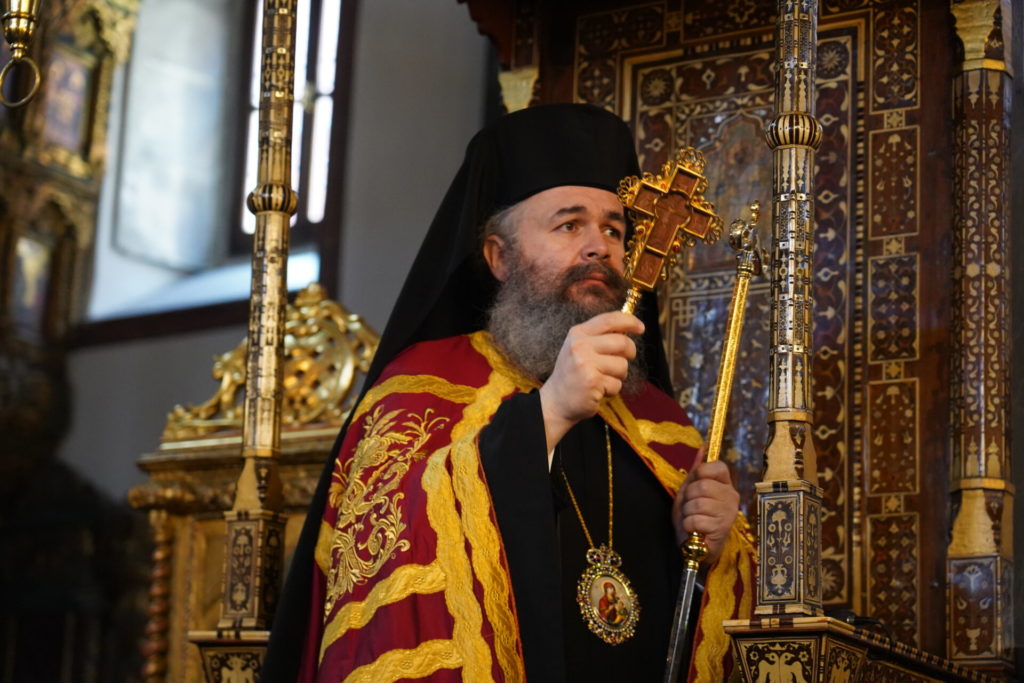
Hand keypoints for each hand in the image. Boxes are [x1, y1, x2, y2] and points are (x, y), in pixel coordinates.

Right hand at [538, 311, 642, 450]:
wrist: (556, 401)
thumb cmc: (572, 375)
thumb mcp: (580, 348)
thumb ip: (600, 337)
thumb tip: (628, 329)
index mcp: (578, 333)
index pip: (610, 319)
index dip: (630, 321)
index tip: (640, 328)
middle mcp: (580, 345)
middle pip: (622, 342)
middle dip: (630, 353)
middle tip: (622, 361)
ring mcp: (585, 363)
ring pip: (623, 365)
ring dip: (618, 376)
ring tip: (603, 379)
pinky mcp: (592, 381)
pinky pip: (617, 383)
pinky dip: (612, 390)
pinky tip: (598, 391)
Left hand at [672, 447, 739, 564]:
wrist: (694, 545)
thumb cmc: (693, 516)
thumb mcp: (690, 491)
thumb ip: (696, 471)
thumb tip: (702, 447)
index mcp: (725, 484)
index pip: (716, 466)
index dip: (700, 474)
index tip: (695, 487)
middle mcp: (731, 495)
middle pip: (701, 485)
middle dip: (688, 498)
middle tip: (691, 508)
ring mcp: (729, 512)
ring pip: (697, 503)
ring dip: (687, 513)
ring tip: (693, 519)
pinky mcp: (723, 528)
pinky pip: (696, 519)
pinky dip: (689, 525)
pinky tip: (695, 530)